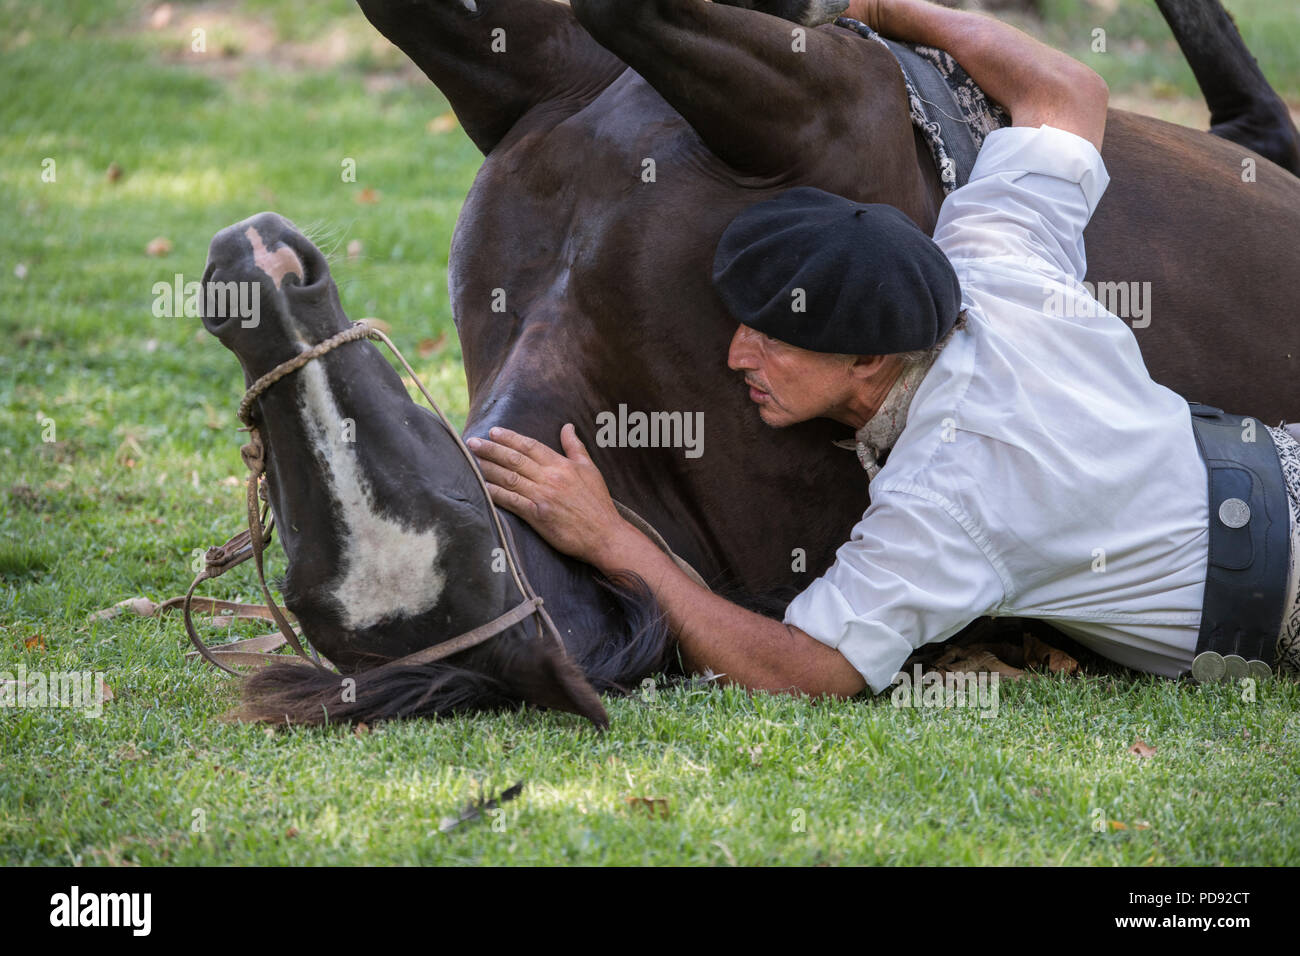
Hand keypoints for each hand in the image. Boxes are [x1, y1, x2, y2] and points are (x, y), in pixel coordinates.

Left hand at [467, 423, 628, 565]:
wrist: (604, 534)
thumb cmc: (598, 502)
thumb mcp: (590, 469)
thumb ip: (575, 447)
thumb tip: (568, 427)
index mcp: (561, 465)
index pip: (530, 446)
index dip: (510, 438)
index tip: (493, 431)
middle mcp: (550, 478)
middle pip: (515, 459)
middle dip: (491, 449)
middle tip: (472, 441)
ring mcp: (543, 496)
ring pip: (509, 477)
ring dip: (488, 468)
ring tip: (471, 460)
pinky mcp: (538, 516)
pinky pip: (511, 501)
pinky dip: (495, 493)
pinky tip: (481, 487)